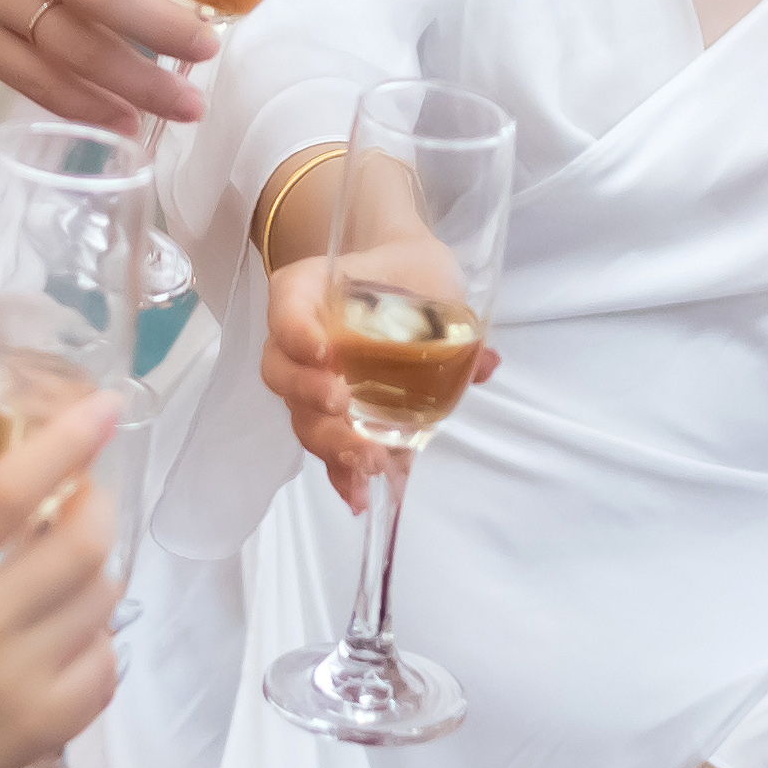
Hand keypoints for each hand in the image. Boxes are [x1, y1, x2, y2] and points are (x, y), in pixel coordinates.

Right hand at [0, 402, 120, 767]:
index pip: (9, 490)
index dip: (64, 440)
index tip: (101, 406)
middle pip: (80, 541)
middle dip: (98, 504)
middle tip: (86, 497)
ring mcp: (18, 682)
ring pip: (103, 598)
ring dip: (98, 568)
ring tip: (69, 566)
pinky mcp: (44, 729)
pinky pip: (105, 663)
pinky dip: (96, 637)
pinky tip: (66, 632)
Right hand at [258, 224, 497, 511]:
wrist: (406, 278)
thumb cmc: (411, 271)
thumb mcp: (433, 275)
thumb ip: (452, 314)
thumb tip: (484, 363)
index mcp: (310, 290)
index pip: (287, 304)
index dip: (296, 329)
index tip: (325, 351)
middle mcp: (299, 340)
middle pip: (283, 373)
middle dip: (310, 397)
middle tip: (343, 405)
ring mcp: (311, 383)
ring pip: (301, 417)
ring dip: (329, 445)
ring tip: (367, 464)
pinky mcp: (334, 418)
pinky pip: (327, 448)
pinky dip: (341, 474)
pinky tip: (360, 497)